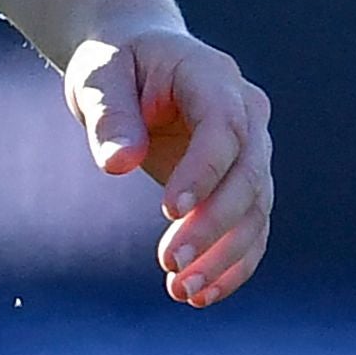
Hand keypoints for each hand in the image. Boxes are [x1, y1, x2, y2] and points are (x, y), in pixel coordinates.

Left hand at [62, 29, 273, 306]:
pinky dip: (232, 264)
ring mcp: (252, 150)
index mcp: (214, 77)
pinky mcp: (243, 183)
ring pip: (256, 209)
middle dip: (214, 225)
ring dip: (225, 255)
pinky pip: (251, 227)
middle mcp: (247, 114)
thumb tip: (118, 164)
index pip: (224, 127)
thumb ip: (109, 115)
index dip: (204, 170)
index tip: (168, 210)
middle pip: (248, 174)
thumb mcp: (99, 77)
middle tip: (171, 263)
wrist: (139, 60)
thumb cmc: (116, 64)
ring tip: (182, 291)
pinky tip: (201, 294)